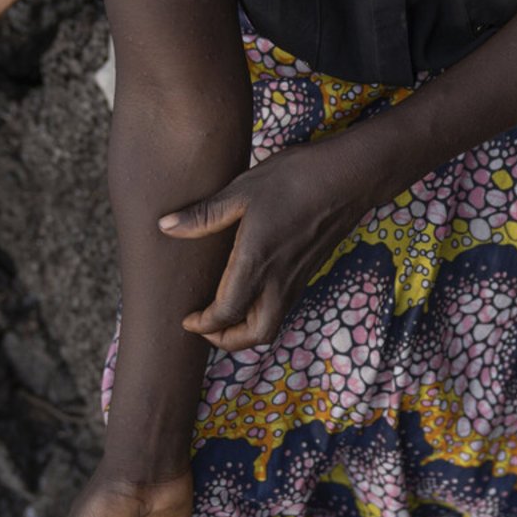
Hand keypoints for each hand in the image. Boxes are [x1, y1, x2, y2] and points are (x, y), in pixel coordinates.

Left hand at [158, 138, 383, 351]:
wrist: (350, 176)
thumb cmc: (296, 178)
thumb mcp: (242, 191)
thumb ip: (204, 215)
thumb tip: (165, 226)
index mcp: (257, 262)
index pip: (227, 313)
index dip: (203, 325)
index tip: (188, 319)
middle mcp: (279, 280)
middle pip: (256, 334)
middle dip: (229, 341)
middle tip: (207, 328)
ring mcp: (298, 278)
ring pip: (273, 323)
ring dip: (247, 329)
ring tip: (226, 314)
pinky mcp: (310, 270)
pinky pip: (284, 306)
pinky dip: (264, 313)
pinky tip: (253, 291)